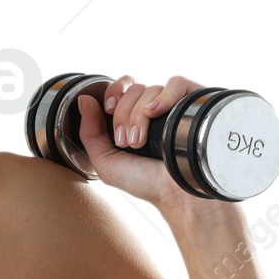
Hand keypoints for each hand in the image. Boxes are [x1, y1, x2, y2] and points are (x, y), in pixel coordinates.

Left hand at [72, 74, 207, 208]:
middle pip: (133, 89)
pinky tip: (156, 113)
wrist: (176, 194)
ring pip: (150, 89)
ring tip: (141, 142)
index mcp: (135, 117)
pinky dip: (163, 96)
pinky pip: (176, 83)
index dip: (114, 93)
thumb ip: (89, 131)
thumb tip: (83, 99)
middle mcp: (156, 109)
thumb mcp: (105, 161)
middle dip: (123, 115)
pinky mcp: (194, 103)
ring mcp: (176, 105)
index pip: (123, 88)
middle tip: (127, 142)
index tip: (109, 110)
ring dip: (139, 115)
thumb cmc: (144, 182)